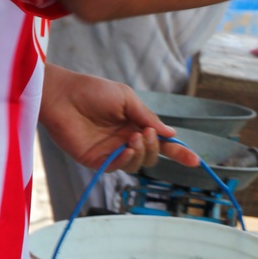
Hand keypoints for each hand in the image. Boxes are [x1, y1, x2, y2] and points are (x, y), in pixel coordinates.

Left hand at [40, 65, 199, 173]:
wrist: (62, 95)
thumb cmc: (92, 91)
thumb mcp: (126, 98)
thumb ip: (147, 116)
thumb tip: (170, 133)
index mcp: (135, 125)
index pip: (161, 142)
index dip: (178, 152)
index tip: (195, 159)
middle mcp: (125, 140)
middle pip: (152, 156)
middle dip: (157, 147)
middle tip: (147, 133)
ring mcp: (111, 152)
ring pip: (138, 164)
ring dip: (142, 153)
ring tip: (135, 137)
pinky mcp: (96, 160)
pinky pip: (118, 167)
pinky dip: (127, 160)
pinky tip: (127, 147)